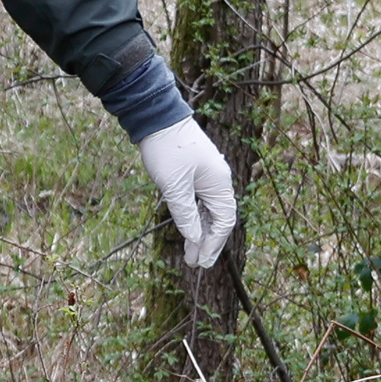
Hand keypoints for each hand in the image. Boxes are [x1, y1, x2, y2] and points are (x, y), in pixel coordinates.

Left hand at [137, 119, 236, 267]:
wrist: (156, 117)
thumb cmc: (167, 149)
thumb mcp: (174, 186)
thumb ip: (185, 214)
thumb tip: (195, 240)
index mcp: (219, 183)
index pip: (224, 221)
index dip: (213, 244)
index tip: (202, 261)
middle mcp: (218, 180)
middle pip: (218, 219)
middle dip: (208, 243)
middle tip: (196, 264)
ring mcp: (207, 176)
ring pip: (208, 211)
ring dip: (200, 232)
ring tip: (190, 254)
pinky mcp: (195, 173)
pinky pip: (200, 201)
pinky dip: (195, 217)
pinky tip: (188, 230)